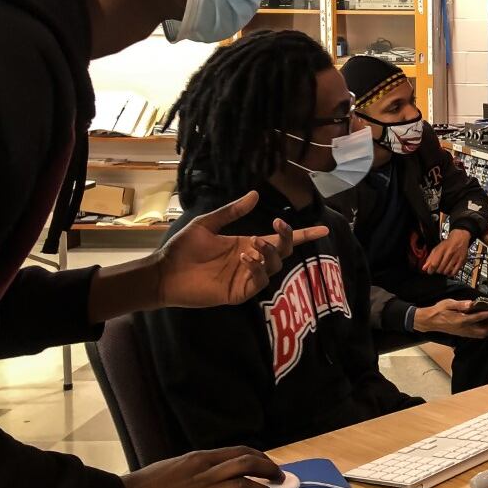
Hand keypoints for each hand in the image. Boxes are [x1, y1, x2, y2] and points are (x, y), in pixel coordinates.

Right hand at [108, 447, 283, 487]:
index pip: (238, 451)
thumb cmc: (140, 487)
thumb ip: (194, 468)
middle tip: (281, 479)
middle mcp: (201, 473)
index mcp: (196, 459)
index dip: (260, 457)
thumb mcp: (171, 467)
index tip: (270, 465)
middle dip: (269, 470)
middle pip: (246, 464)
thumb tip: (215, 470)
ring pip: (243, 487)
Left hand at [157, 191, 329, 307]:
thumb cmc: (182, 249)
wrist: (164, 273)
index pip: (281, 240)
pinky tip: (245, 259)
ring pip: (274, 266)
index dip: (302, 235)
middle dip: (286, 238)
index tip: (323, 228)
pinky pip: (259, 282)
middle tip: (276, 226)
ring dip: (269, 253)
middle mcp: (252, 260)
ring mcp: (247, 277)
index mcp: (247, 244)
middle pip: (283, 251)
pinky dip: (258, 269)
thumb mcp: (207, 224)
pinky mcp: (239, 293)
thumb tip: (256, 194)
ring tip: (252, 246)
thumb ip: (232, 211)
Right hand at [413, 298, 487, 337]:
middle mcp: (463, 329)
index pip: (478, 318)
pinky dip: (485, 329)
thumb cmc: (438, 311)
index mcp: (460, 320)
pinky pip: (477, 334)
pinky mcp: (463, 333)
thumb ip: (461, 304)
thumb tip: (471, 303)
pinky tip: (486, 323)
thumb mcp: (448, 304)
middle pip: (483, 331)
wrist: (429, 321)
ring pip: (481, 334)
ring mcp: (463, 332)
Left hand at [421, 229, 471, 276]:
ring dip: (443, 272)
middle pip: (440, 269)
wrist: (460, 239)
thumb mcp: (437, 248)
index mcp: (441, 249)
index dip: (430, 270)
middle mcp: (449, 253)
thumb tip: (424, 268)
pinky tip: (449, 270)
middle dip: (437, 270)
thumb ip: (430, 258)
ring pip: (446, 271)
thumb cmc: (447, 244)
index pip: (434, 263)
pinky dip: (450, 274)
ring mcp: (456, 257)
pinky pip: (454, 272)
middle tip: (437, 268)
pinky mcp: (462, 261)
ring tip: (443, 268)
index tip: (430, 271)